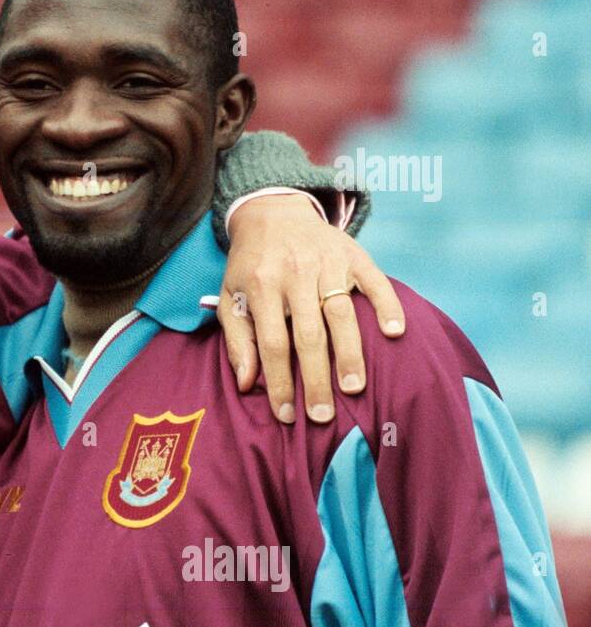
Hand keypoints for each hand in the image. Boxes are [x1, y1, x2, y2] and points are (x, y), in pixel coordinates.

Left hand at [219, 194, 404, 423]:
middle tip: (322, 415)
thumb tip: (246, 384)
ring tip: (353, 388)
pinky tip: (394, 333)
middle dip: (315, 378)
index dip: (279, 381)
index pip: (271, 343)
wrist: (272, 211)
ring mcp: (326, 263)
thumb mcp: (231, 297)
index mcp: (261, 286)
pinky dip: (386, 306)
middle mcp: (295, 274)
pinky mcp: (353, 254)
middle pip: (308, 334)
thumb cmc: (249, 265)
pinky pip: (374, 281)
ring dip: (349, 353)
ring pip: (341, 313)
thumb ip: (237, 340)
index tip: (286, 415)